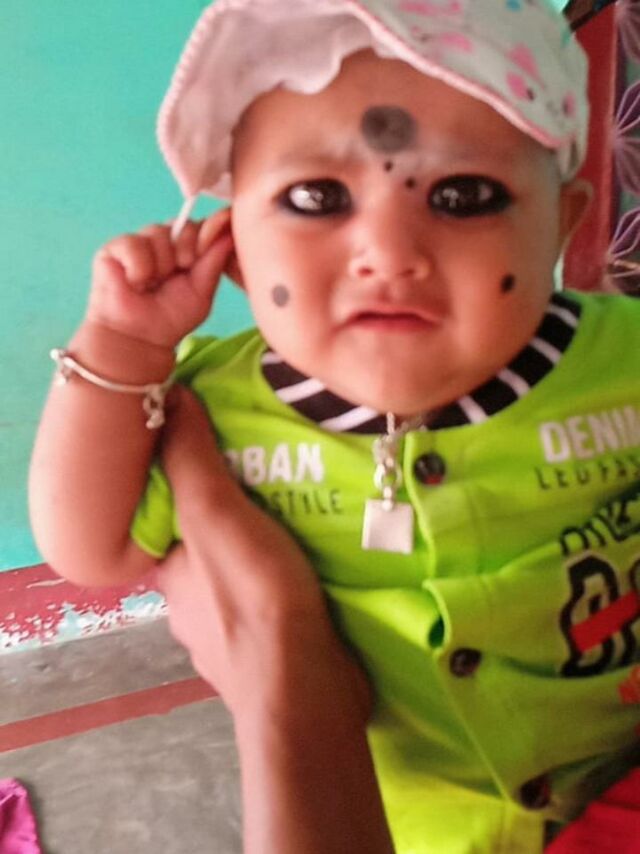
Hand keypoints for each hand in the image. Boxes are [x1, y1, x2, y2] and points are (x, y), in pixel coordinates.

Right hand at [87, 209, 235, 347]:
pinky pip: (134, 244)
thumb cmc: (170, 317)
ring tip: (152, 285)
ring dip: (161, 265)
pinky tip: (135, 283)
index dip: (206, 236)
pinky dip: (139, 268)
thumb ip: (215, 260)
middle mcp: (166, 240)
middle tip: (176, 274)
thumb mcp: (202, 291)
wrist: (140, 337)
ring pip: (159, 233)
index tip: (199, 261)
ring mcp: (141, 241)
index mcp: (189, 248)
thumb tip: (229, 231)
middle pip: (184, 224)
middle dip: (185, 252)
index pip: (203, 225)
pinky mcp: (115, 247)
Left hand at [156, 388, 391, 853]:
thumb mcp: (218, 517)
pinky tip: (323, 566)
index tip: (232, 454)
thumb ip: (192, 460)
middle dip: (240, 517)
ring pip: (246, 576)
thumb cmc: (257, 600)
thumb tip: (171, 396)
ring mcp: (230, 636)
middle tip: (283, 480)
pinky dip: (294, 584)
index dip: (195, 481)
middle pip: (211, 545)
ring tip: (311, 516)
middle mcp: (191, 607)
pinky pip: (278, 604)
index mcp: (169, 574)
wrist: (308, 695)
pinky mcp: (272, 654)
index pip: (171, 516)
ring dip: (271, 551)